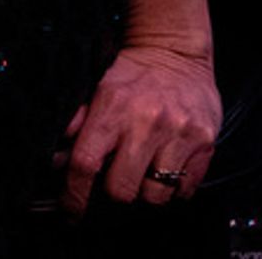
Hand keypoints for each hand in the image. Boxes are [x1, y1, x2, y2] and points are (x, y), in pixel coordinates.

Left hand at [60, 42, 219, 213]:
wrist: (177, 50)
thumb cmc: (135, 73)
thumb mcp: (100, 89)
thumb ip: (79, 123)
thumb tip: (57, 159)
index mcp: (113, 107)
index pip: (85, 163)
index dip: (74, 195)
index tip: (71, 212)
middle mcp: (146, 122)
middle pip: (121, 190)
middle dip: (114, 193)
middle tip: (116, 180)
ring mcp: (177, 134)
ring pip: (154, 197)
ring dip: (146, 192)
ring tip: (145, 169)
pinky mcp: (204, 143)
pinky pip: (184, 191)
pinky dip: (174, 189)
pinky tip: (167, 166)